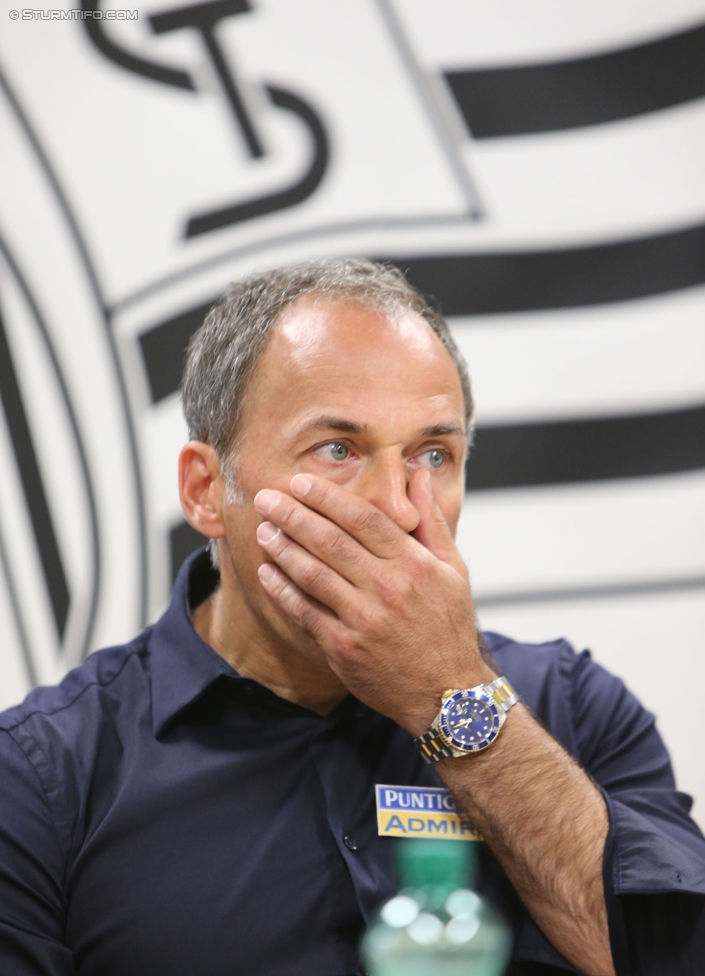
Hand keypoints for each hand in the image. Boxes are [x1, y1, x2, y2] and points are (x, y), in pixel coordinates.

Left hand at [253, 470, 494, 732]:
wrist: (448, 693)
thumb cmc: (449, 626)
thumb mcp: (453, 568)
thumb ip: (431, 519)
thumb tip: (419, 475)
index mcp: (412, 563)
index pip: (362, 518)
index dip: (326, 497)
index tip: (300, 482)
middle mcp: (387, 588)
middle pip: (330, 540)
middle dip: (292, 514)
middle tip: (266, 497)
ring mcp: (363, 620)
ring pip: (312, 573)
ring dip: (282, 548)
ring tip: (263, 529)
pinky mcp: (344, 648)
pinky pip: (305, 611)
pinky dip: (282, 590)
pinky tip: (268, 571)